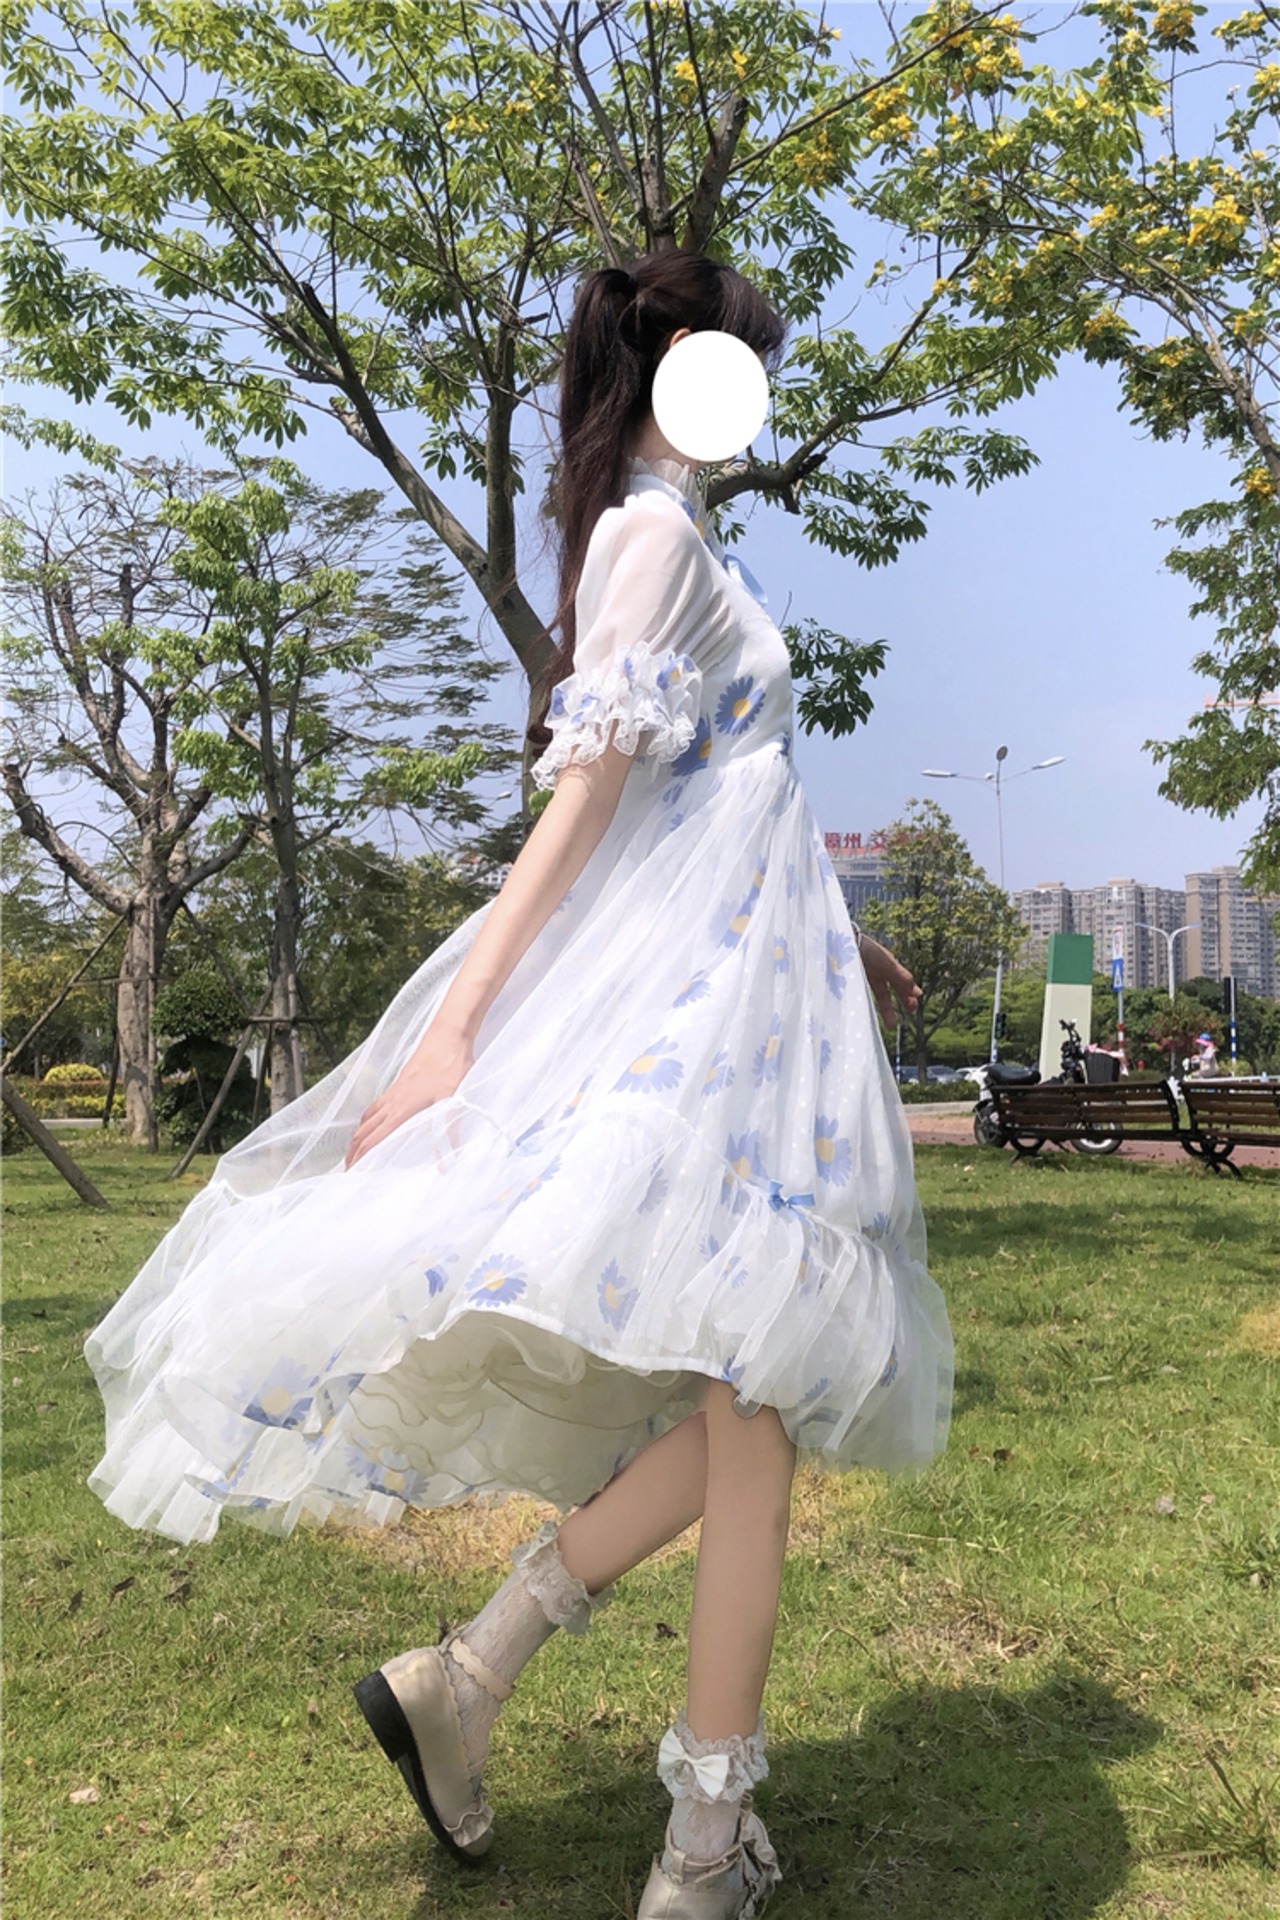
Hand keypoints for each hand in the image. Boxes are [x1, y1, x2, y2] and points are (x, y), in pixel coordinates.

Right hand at [344, 1022, 473, 1168]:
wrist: (448, 1034)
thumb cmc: (451, 1065)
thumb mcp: (454, 1101)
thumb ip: (448, 1133)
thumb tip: (446, 1165)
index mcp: (402, 1109)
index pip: (373, 1139)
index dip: (360, 1157)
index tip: (351, 1172)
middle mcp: (392, 1101)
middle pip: (364, 1130)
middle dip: (353, 1150)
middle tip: (347, 1168)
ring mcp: (394, 1091)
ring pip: (367, 1117)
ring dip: (358, 1135)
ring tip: (355, 1149)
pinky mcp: (399, 1083)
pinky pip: (376, 1105)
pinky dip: (368, 1118)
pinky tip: (374, 1120)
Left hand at [857, 933, 919, 1030]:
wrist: (842, 941)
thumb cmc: (868, 950)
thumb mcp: (888, 964)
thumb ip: (901, 978)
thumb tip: (918, 993)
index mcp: (888, 965)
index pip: (900, 983)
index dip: (907, 995)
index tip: (913, 1009)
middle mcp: (877, 971)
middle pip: (888, 991)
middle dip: (894, 1005)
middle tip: (897, 1022)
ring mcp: (864, 975)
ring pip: (877, 995)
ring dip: (885, 1010)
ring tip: (891, 1026)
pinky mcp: (852, 979)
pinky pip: (863, 994)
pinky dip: (868, 1004)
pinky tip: (870, 1014)